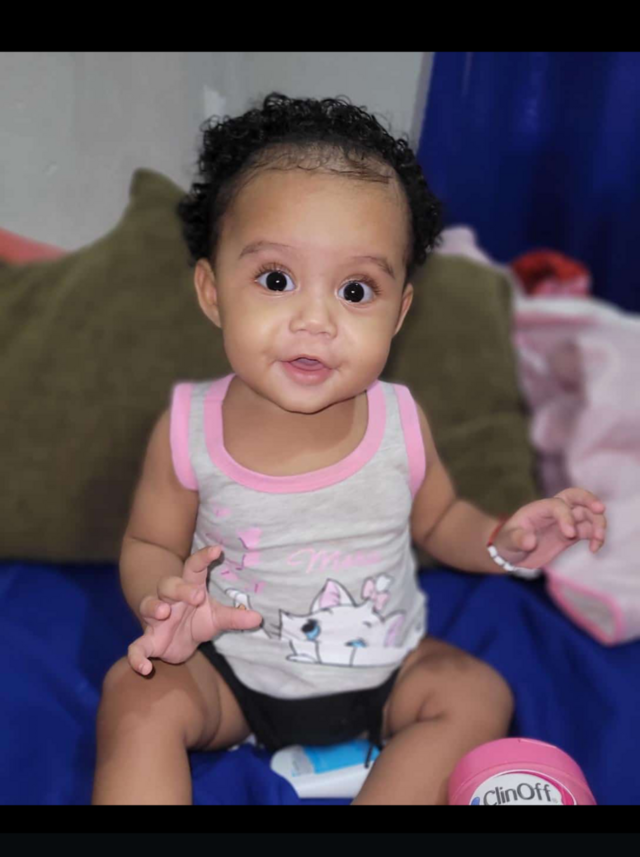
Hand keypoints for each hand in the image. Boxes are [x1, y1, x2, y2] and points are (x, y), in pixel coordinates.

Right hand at [128, 545, 261, 675]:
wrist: (174, 642)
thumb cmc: (196, 620)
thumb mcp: (216, 618)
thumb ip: (235, 617)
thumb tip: (259, 618)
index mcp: (189, 588)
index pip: (194, 567)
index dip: (204, 557)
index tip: (217, 550)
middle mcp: (170, 599)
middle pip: (169, 584)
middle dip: (180, 588)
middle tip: (197, 595)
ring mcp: (156, 619)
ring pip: (149, 604)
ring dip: (154, 606)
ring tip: (164, 612)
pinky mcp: (148, 641)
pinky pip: (136, 647)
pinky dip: (137, 658)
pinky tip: (146, 668)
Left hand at [493, 488, 606, 569]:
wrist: (512, 553)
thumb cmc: (507, 542)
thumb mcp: (508, 542)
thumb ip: (518, 540)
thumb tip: (530, 542)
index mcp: (539, 508)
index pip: (558, 505)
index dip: (566, 516)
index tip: (569, 534)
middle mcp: (554, 511)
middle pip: (576, 497)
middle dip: (589, 500)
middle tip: (600, 509)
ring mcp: (564, 522)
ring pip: (587, 515)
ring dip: (597, 523)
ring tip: (598, 539)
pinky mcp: (570, 535)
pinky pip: (588, 531)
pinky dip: (595, 537)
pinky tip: (594, 549)